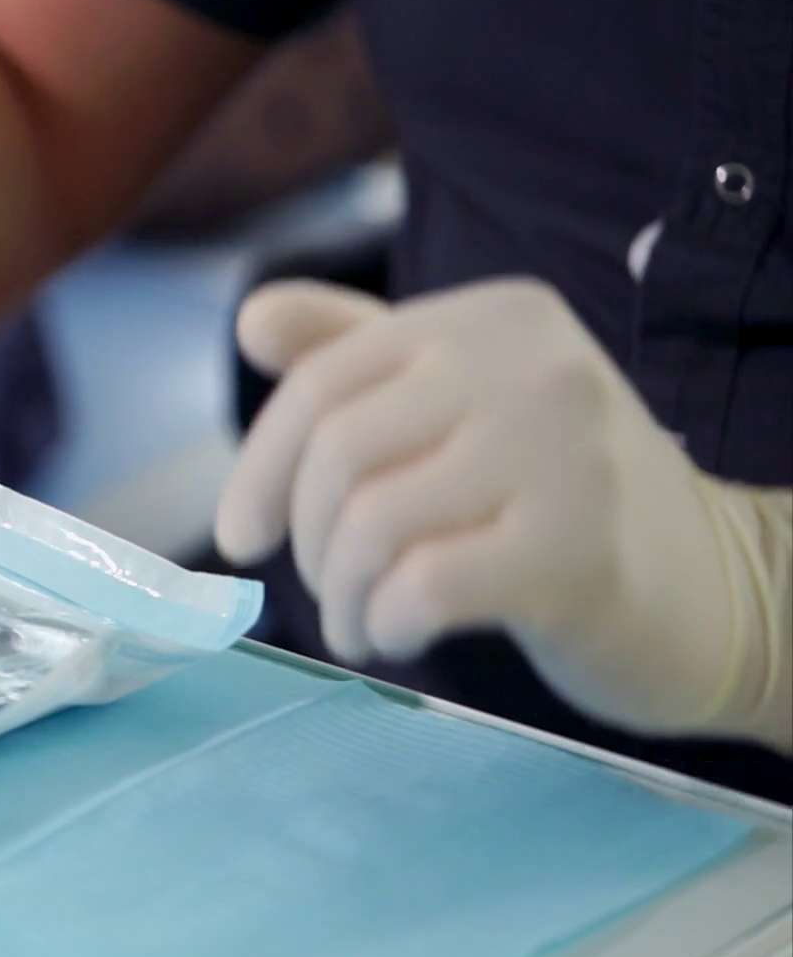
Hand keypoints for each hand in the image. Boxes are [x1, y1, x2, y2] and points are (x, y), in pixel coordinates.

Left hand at [216, 277, 789, 746]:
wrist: (713, 588)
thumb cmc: (556, 498)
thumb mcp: (460, 404)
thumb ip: (356, 354)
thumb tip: (251, 318)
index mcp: (491, 318)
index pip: (323, 381)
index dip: (260, 468)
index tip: (243, 536)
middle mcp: (531, 365)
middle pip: (338, 454)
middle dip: (309, 543)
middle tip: (330, 593)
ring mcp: (565, 451)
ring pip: (372, 524)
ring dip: (343, 599)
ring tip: (361, 627)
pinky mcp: (579, 547)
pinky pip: (423, 585)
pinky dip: (385, 624)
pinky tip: (398, 638)